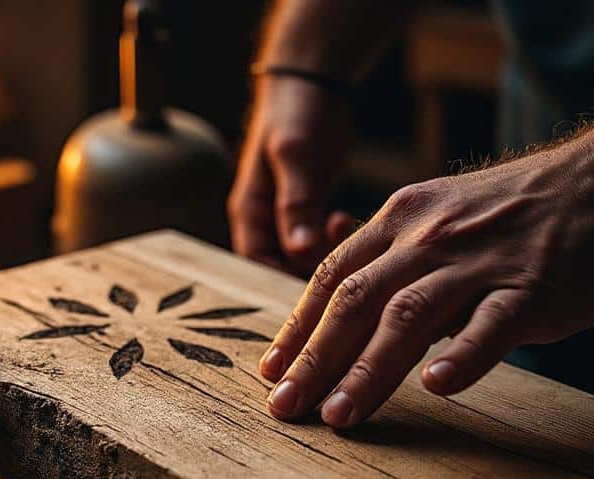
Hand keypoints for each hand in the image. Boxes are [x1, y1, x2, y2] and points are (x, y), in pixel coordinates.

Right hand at [228, 75, 357, 272]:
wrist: (313, 84)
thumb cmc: (298, 113)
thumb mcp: (296, 156)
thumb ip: (297, 204)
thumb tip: (300, 252)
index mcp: (249, 211)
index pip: (254, 265)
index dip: (278, 279)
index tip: (314, 279)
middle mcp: (264, 220)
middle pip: (278, 267)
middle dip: (307, 268)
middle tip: (339, 250)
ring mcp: (286, 216)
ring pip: (301, 257)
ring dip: (324, 252)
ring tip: (342, 224)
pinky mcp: (308, 210)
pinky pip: (317, 240)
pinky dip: (332, 238)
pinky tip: (344, 218)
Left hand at [259, 139, 593, 427]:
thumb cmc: (534, 209)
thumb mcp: (451, 216)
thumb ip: (404, 261)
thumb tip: (359, 317)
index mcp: (404, 217)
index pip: (333, 276)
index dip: (298, 326)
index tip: (270, 372)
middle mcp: (431, 235)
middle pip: (355, 300)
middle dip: (314, 359)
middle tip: (283, 409)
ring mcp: (482, 260)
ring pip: (408, 316)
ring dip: (368, 370)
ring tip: (339, 417)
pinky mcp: (534, 285)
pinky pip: (492, 324)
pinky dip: (462, 355)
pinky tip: (438, 388)